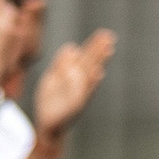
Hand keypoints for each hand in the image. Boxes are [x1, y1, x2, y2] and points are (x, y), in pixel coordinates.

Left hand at [28, 29, 115, 146]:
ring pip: (91, 75)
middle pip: (91, 63)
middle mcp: (80, 84)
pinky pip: (86, 92)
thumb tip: (72, 47)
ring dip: (100, 62)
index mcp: (74, 76)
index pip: (86, 57)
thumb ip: (60, 64)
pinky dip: (92, 83)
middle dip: (100, 50)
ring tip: (109, 49)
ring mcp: (80, 93)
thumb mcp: (52, 79)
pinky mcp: (77, 105)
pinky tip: (98, 73)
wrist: (48, 125)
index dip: (94, 46)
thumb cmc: (50, 102)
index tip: (103, 33)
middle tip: (110, 36)